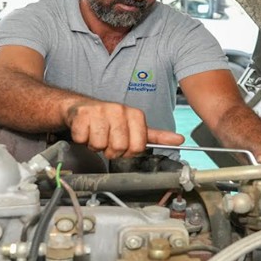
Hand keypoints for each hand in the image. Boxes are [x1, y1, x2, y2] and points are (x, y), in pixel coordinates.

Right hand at [65, 100, 183, 158]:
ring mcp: (100, 111)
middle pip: (118, 147)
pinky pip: (84, 139)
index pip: (137, 147)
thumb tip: (179, 140)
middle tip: (108, 141)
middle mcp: (119, 110)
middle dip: (111, 150)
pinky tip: (86, 130)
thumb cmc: (109, 120)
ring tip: (96, 135)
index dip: (128, 152)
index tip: (124, 145)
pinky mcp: (83, 115)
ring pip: (100, 145)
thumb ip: (157, 136)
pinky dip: (82, 140)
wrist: (81, 108)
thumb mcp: (135, 127)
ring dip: (95, 145)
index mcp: (135, 115)